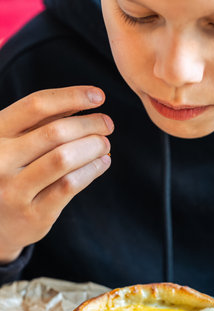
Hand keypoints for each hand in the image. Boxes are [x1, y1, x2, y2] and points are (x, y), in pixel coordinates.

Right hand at [0, 86, 112, 262]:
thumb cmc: (8, 174)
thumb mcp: (13, 144)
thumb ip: (40, 123)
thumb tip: (83, 101)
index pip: (36, 105)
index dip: (72, 97)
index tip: (99, 96)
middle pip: (55, 132)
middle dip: (90, 124)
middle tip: (107, 125)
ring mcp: (14, 190)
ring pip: (64, 158)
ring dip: (93, 147)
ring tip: (105, 144)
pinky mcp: (32, 214)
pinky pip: (70, 185)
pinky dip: (92, 170)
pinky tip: (101, 163)